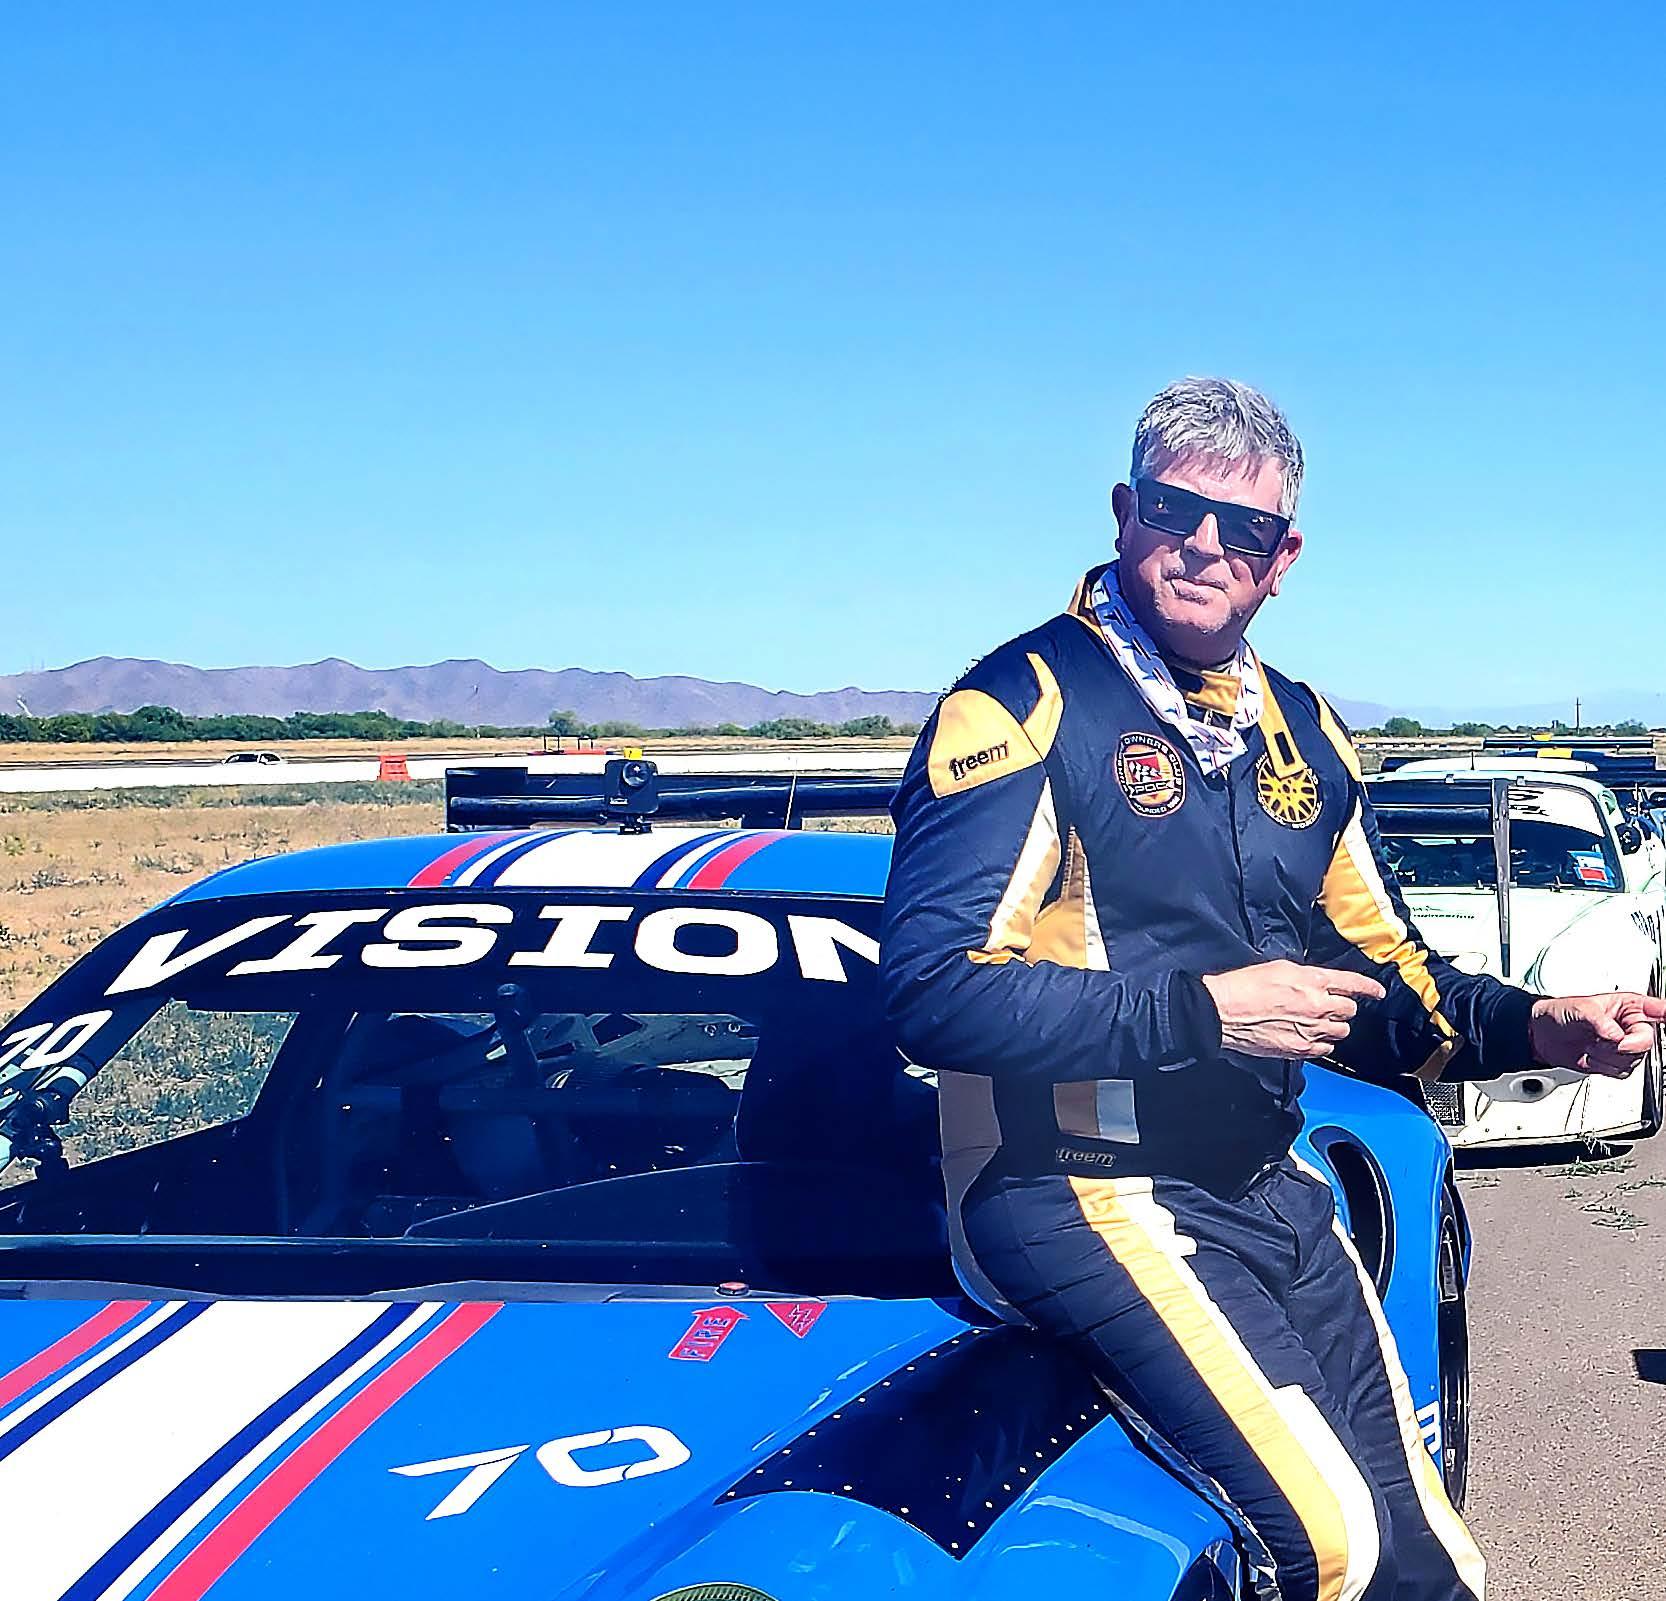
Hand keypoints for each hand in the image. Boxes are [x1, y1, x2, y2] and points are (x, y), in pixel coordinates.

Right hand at [1200, 960, 1386, 1058]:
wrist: (1223, 1011)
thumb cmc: (1244, 986)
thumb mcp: (1279, 968)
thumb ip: (1306, 976)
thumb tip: (1320, 983)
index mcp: (1313, 981)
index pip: (1353, 984)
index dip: (1368, 988)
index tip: (1377, 992)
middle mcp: (1318, 1006)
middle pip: (1349, 1010)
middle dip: (1342, 1007)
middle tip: (1328, 1005)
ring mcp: (1311, 1030)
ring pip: (1341, 1031)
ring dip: (1333, 1026)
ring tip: (1316, 1022)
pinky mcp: (1300, 1049)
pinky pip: (1326, 1049)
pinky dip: (1322, 1044)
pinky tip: (1309, 1037)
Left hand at [1529, 992, 1665, 1077]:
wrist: (1543, 1035)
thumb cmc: (1562, 1013)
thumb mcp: (1580, 1009)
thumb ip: (1600, 1022)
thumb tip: (1616, 1036)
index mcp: (1629, 1006)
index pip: (1657, 1010)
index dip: (1663, 1015)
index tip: (1664, 1016)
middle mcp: (1631, 1026)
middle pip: (1646, 1042)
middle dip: (1621, 1045)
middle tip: (1602, 1039)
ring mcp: (1625, 1046)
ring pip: (1632, 1060)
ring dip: (1607, 1056)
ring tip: (1591, 1044)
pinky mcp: (1616, 1063)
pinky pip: (1621, 1072)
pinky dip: (1603, 1066)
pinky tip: (1592, 1055)